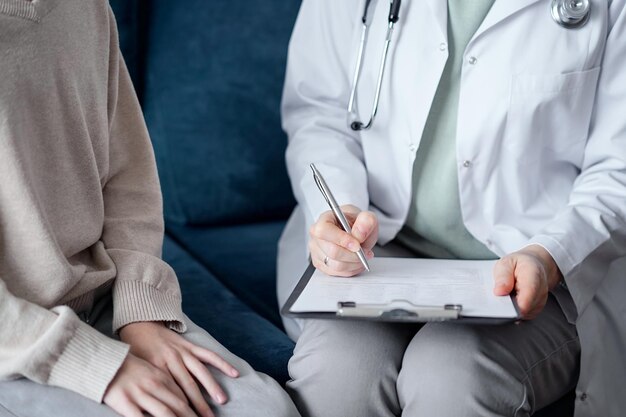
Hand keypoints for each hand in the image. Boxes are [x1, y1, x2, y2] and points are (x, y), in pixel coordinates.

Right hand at [104, 353, 195, 416]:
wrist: (104, 360)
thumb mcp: (153, 371)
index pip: (185, 396)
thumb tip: (184, 399)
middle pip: (180, 405)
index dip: (197, 409)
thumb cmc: (129, 367)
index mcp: (163, 376)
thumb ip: (168, 384)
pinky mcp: (125, 402)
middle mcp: (155, 384)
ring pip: (165, 413)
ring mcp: (140, 393)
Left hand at [112, 322, 238, 416]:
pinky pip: (208, 355)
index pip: (171, 395)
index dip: (180, 409)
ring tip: (222, 400)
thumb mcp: (137, 372)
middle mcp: (171, 360)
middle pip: (187, 386)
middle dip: (198, 404)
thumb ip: (150, 387)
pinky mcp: (189, 345)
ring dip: (212, 387)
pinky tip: (233, 373)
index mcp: (156, 370)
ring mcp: (182, 352)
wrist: (138, 325)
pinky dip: (221, 363)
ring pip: (200, 372)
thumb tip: (157, 408)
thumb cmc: (135, 353)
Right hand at [309, 204, 377, 276]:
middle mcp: (316, 236)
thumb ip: (366, 221)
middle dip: (353, 255)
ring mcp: (316, 251)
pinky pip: (336, 273)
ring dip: (354, 264)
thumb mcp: (367, 218)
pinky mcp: (320, 264)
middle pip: (332, 251)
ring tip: (363, 257)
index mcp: (324, 219)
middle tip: (366, 252)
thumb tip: (359, 234)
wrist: (355, 232)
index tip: (357, 245)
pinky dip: (350, 270)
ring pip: (335, 265)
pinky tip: (355, 262)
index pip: (324, 231)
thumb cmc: (357, 224)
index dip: (341, 239)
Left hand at [493, 244, 562, 319]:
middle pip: (525, 309)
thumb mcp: (506, 263)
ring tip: (506, 296)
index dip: (514, 307)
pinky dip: (515, 311)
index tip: (501, 309)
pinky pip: (524, 316)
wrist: (535, 265)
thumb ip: (503, 276)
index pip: (527, 297)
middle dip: (508, 308)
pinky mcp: (537, 308)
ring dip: (511, 310)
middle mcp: (541, 291)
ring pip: (524, 315)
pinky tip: (510, 302)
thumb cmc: (519, 264)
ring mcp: (541, 301)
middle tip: (498, 299)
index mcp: (533, 275)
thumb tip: (499, 292)